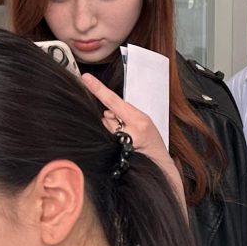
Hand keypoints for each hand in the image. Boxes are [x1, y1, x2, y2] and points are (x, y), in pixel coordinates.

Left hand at [80, 73, 183, 208]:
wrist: (160, 167)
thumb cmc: (152, 143)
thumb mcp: (144, 123)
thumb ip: (126, 114)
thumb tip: (107, 112)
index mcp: (139, 120)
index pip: (114, 101)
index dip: (98, 88)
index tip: (86, 78)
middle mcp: (130, 131)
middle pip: (107, 116)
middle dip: (112, 120)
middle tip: (127, 131)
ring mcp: (122, 144)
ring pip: (105, 126)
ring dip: (111, 130)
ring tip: (126, 140)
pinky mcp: (115, 153)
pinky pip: (105, 138)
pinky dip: (110, 139)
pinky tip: (120, 147)